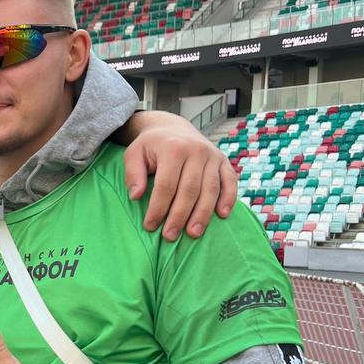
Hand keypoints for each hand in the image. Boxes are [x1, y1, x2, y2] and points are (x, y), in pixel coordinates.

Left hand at [122, 112, 237, 239]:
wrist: (174, 128)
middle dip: (179, 216)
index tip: (150, 226)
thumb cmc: (152, 146)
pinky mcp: (223, 161)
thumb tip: (136, 196)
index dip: (158, 208)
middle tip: (170, 236)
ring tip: (193, 233)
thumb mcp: (134, 153)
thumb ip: (132, 173)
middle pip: (190, 190)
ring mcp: (213, 156)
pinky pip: (230, 181)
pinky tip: (222, 215)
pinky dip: (228, 198)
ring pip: (210, 189)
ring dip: (202, 214)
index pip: (166, 185)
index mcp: (174, 148)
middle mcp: (197, 151)